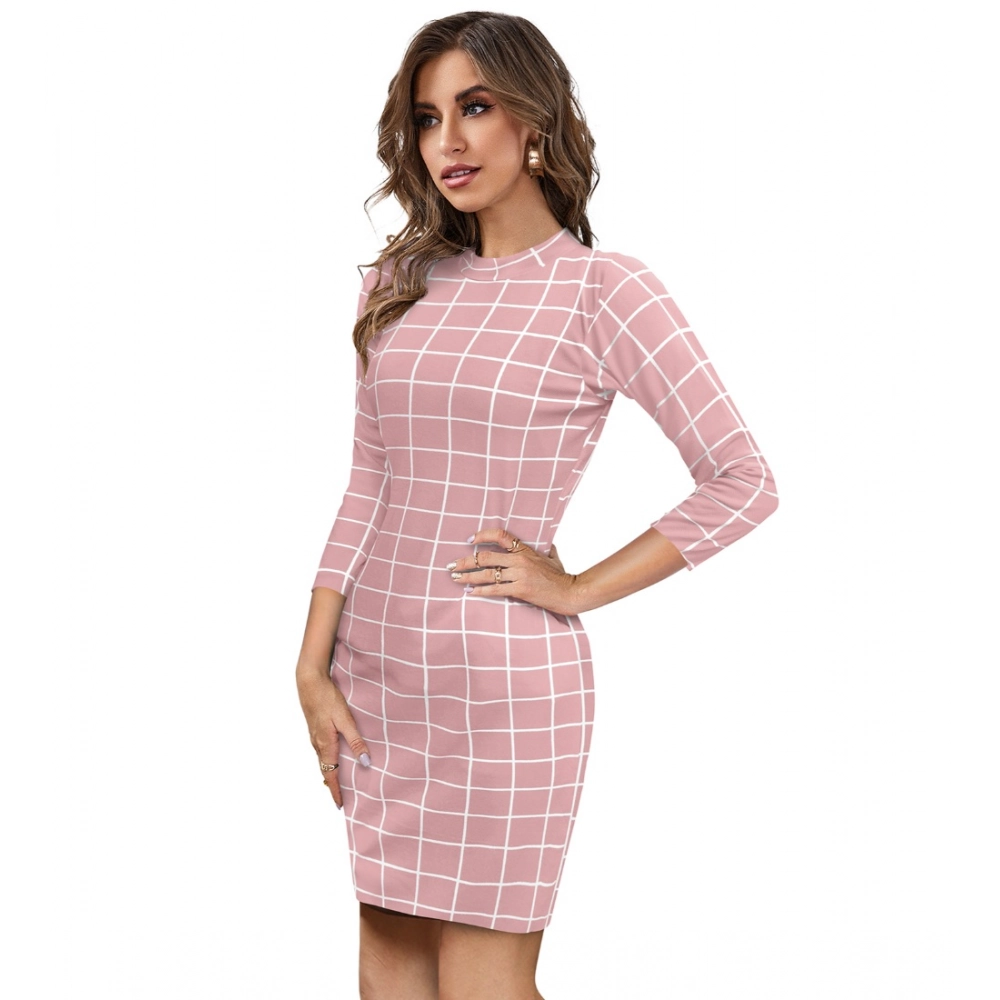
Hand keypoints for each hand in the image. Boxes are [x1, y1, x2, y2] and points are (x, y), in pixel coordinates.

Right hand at [297, 674, 371, 808]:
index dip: (336, 791)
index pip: (330, 775)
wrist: (309, 682)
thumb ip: (355, 740)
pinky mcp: (315, 729)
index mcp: (325, 745)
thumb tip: (365, 762)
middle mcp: (317, 744)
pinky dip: (328, 761)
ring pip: (323, 761)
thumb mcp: (345, 719)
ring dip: (330, 773)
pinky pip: (322, 751)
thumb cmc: (327, 698)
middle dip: (333, 786)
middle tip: (342, 798)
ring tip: (340, 782)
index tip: (340, 805)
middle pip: (325, 771)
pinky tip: (335, 757)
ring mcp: (314, 737)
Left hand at [447, 528, 581, 615]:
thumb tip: (549, 546)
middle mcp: (519, 560)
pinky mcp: (519, 590)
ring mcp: (518, 575)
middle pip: (485, 557)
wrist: (569, 592)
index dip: (483, 536)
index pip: (500, 536)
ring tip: (455, 579)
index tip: (470, 540)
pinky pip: (494, 589)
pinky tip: (470, 592)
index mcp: (525, 550)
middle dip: (465, 561)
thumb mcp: (553, 558)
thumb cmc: (562, 576)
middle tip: (451, 566)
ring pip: (486, 574)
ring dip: (467, 577)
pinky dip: (480, 591)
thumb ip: (547, 550)